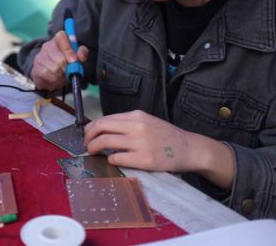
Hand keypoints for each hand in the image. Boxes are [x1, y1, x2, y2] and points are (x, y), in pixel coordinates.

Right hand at [31, 31, 87, 90]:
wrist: (50, 77)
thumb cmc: (65, 64)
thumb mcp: (76, 58)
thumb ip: (82, 53)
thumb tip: (81, 56)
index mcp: (58, 40)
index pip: (62, 36)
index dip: (69, 49)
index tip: (74, 60)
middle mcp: (47, 46)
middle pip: (60, 58)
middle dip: (67, 68)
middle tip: (68, 70)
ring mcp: (40, 56)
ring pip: (54, 68)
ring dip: (60, 75)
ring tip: (60, 74)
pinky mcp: (36, 68)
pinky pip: (47, 74)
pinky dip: (53, 79)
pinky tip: (54, 78)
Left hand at [84, 110, 234, 188]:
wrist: (190, 148)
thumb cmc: (167, 136)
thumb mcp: (147, 122)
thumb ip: (128, 124)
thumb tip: (103, 129)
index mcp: (136, 116)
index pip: (105, 119)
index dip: (91, 127)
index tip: (87, 134)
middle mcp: (137, 126)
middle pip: (101, 127)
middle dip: (88, 136)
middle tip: (85, 144)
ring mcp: (140, 143)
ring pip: (105, 142)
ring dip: (93, 147)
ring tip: (92, 152)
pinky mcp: (144, 159)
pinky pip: (117, 158)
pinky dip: (110, 159)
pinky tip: (112, 160)